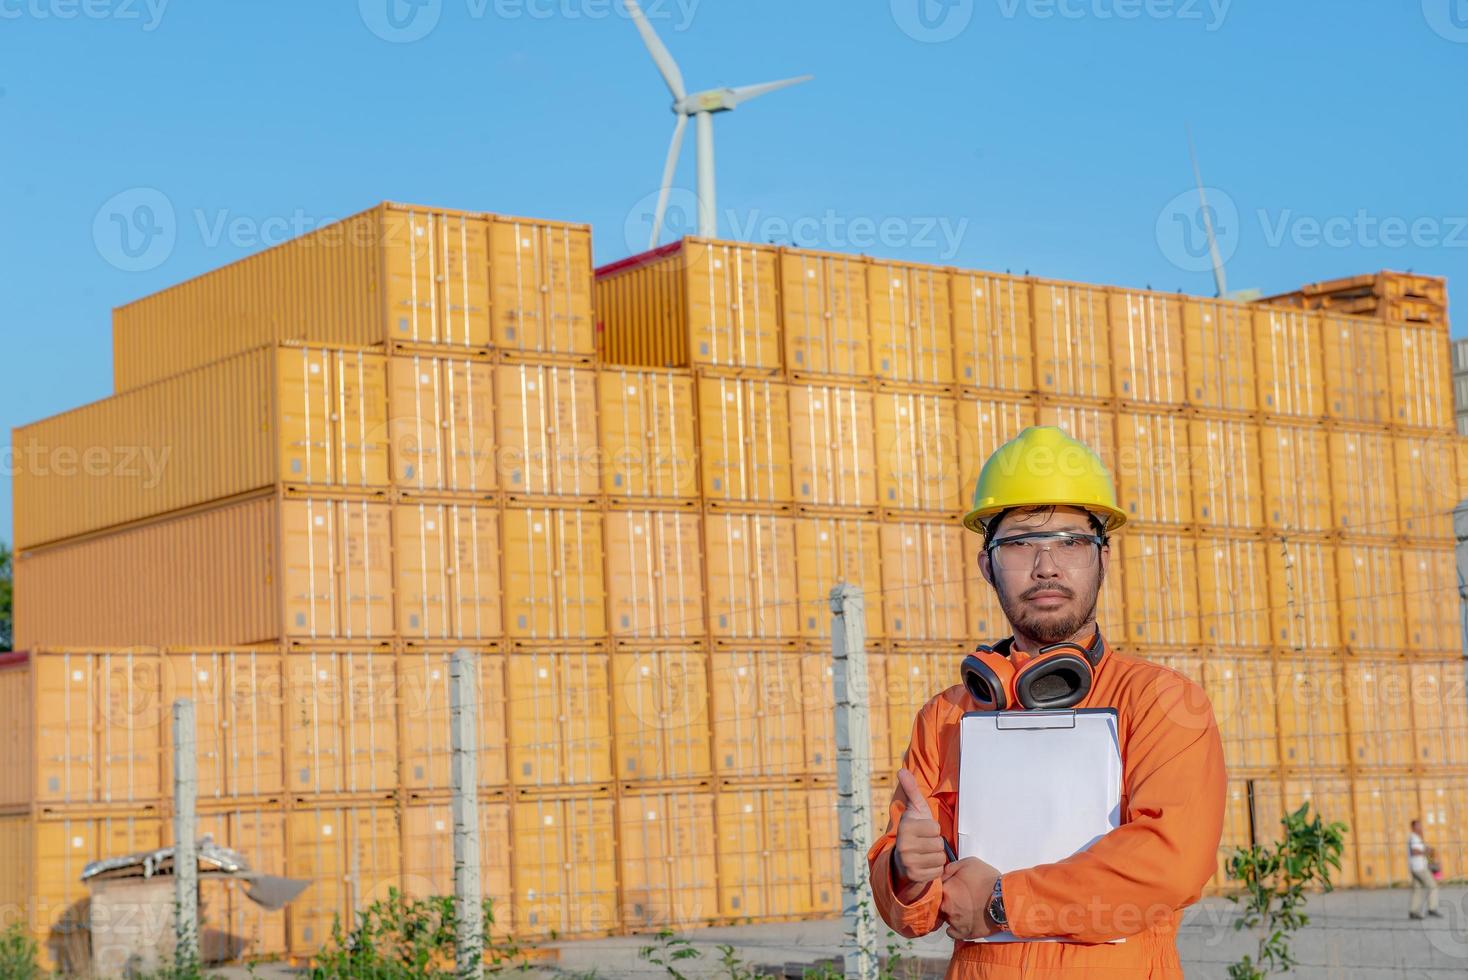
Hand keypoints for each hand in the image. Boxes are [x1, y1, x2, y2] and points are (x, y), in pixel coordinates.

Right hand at [892, 768, 947, 890]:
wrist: (903, 856)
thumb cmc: (915, 829)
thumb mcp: (915, 809)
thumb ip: (911, 789)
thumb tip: (901, 770)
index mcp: (905, 828)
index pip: (935, 829)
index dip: (933, 829)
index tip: (924, 830)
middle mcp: (904, 846)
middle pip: (938, 844)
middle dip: (935, 843)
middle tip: (925, 843)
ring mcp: (908, 862)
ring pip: (939, 858)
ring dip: (936, 856)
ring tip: (925, 853)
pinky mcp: (914, 876)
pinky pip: (937, 871)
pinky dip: (935, 868)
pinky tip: (926, 864)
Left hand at [941, 857, 1000, 940]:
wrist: (1004, 900)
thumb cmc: (988, 880)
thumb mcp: (969, 863)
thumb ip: (951, 867)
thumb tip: (942, 872)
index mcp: (946, 890)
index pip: (934, 889)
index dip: (943, 887)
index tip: (951, 887)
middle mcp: (946, 907)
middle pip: (939, 904)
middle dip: (947, 901)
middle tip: (959, 898)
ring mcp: (954, 922)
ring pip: (946, 918)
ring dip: (952, 914)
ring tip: (965, 909)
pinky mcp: (964, 933)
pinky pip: (951, 932)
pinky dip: (955, 928)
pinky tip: (963, 921)